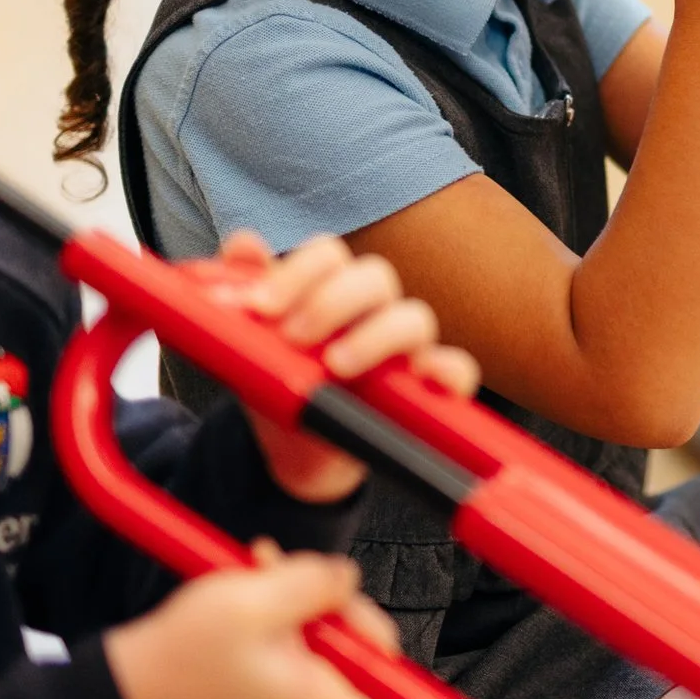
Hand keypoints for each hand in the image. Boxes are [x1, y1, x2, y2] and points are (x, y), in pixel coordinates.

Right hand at [103, 544, 405, 698]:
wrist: (138, 671)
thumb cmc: (190, 648)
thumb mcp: (258, 600)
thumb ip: (316, 584)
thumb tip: (350, 578)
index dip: (405, 685)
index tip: (379, 637)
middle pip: (369, 652)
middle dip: (342, 605)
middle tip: (306, 581)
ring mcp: (297, 683)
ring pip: (334, 632)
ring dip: (307, 593)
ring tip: (268, 570)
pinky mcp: (279, 667)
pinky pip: (304, 630)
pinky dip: (286, 601)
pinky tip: (260, 576)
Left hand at [197, 232, 479, 503]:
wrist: (295, 453)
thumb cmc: (282, 385)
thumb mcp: (250, 344)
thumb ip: (242, 293)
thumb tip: (244, 245)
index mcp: (332, 288)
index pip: (327, 255)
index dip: (294, 272)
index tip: (258, 307)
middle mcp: (375, 311)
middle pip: (374, 276)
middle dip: (330, 301)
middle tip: (292, 336)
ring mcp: (406, 350)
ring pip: (415, 318)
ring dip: (375, 336)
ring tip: (334, 366)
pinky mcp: (427, 392)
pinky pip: (457, 370)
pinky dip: (446, 369)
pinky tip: (421, 377)